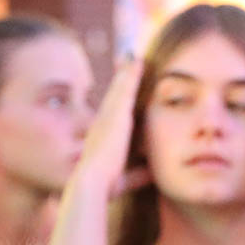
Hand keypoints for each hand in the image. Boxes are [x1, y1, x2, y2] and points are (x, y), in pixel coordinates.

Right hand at [77, 56, 148, 199]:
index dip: (117, 106)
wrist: (90, 183)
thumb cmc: (103, 187)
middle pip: (114, 99)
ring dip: (126, 73)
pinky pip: (125, 88)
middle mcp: (102, 124)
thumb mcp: (124, 180)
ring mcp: (108, 117)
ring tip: (134, 57)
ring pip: (119, 90)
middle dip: (120, 83)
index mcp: (103, 139)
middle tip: (125, 63)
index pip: (112, 119)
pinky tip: (138, 60)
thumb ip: (138, 175)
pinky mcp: (116, 113)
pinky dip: (131, 74)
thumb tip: (153, 174)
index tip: (122, 95)